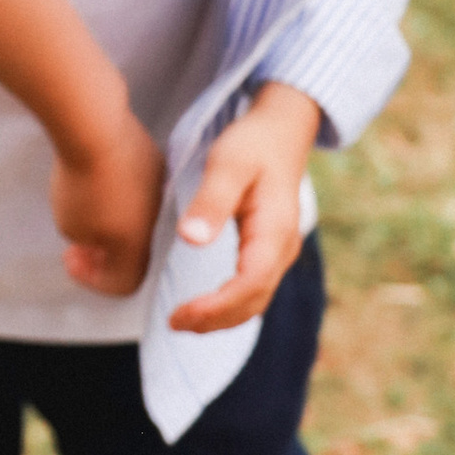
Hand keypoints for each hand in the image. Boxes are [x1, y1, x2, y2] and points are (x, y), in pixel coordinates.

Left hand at [50, 105, 166, 298]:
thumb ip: (86, 241)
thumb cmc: (81, 182)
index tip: (71, 259)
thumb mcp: (71, 226)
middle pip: (134, 249)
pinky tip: (96, 178)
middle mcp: (158, 218)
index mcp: (139, 244)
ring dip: (113, 220)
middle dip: (103, 250)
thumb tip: (96, 233)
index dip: (94, 280)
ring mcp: (159, 186)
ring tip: (84, 207)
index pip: (125, 283)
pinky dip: (119, 192)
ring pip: (139, 216)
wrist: (97, 125)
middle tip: (76, 242)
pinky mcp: (154, 158)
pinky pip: (139, 188)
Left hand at [166, 81, 320, 334]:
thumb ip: (211, 201)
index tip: (181, 313)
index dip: (218, 306)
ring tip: (181, 321)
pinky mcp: (269, 251)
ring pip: (255, 301)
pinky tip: (202, 306)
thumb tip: (191, 239)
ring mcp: (279, 253)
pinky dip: (228, 306)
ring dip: (221, 318)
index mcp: (275, 231)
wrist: (280, 131)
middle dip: (215, 320)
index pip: (250, 283)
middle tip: (172, 323)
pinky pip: (253, 290)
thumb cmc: (253, 144)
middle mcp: (283, 249)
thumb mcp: (227, 164)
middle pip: (254, 301)